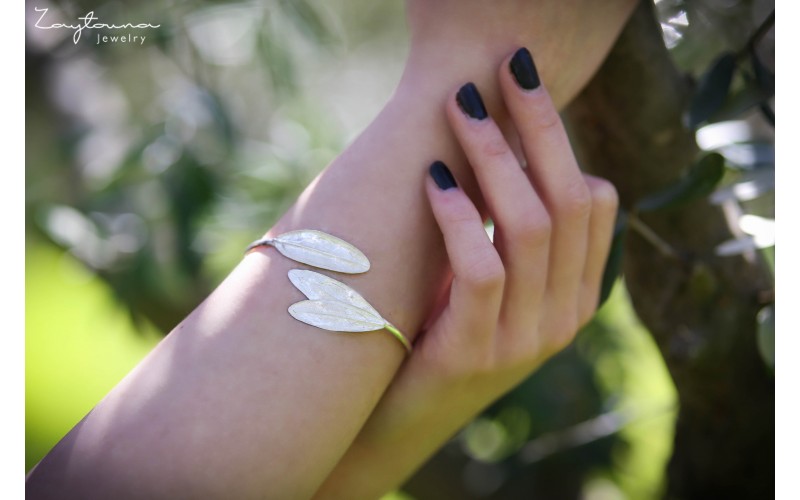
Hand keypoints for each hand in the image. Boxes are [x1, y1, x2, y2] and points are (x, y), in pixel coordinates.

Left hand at [315, 47, 617, 497]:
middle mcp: (564, 316)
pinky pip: (484, 269)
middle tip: (506, 69)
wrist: (398, 418)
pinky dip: (460, 216)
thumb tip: (500, 141)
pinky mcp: (477, 353)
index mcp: (576, 294)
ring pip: (531, 226)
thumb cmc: (437, 329)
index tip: (522, 89)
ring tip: (460, 107)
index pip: (596, 201)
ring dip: (496, 157)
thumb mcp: (487, 278)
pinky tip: (435, 177)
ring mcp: (526, 339)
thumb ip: (506, 228)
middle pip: (569, 200)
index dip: (563, 138)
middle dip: (540, 126)